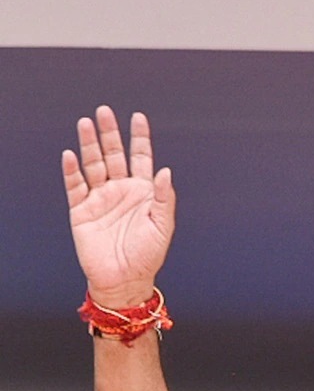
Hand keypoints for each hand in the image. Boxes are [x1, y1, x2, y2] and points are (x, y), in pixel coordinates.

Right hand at [61, 107, 175, 306]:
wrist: (124, 279)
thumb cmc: (147, 255)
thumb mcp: (162, 226)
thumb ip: (164, 198)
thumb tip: (166, 171)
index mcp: (143, 191)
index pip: (141, 157)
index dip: (139, 138)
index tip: (138, 117)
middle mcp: (121, 190)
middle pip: (113, 155)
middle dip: (109, 133)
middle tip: (104, 111)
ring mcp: (100, 198)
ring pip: (93, 165)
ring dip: (89, 144)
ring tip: (85, 123)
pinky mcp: (81, 210)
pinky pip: (75, 186)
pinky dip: (72, 171)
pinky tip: (70, 155)